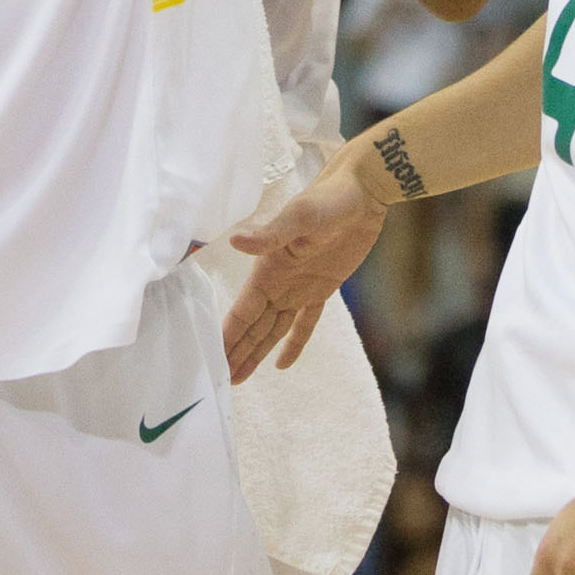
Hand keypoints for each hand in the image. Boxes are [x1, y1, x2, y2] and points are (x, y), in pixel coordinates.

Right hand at [223, 147, 390, 381]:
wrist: (362, 192)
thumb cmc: (329, 199)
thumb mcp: (300, 216)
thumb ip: (269, 234)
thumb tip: (235, 241)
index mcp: (268, 269)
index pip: (243, 311)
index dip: (228, 336)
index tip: (213, 362)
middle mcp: (278, 282)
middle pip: (253, 326)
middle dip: (237, 351)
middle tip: (222, 382)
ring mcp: (299, 287)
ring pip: (273, 328)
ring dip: (257, 351)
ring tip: (240, 377)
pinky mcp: (322, 288)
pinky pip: (305, 322)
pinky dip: (294, 342)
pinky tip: (282, 364)